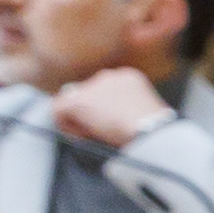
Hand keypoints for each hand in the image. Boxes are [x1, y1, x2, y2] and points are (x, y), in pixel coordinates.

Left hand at [48, 67, 169, 151]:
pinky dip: (66, 126)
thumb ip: (131, 107)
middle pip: (88, 93)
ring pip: (73, 102)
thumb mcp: (147, 111)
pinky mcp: (77, 101)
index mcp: (128, 77)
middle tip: (99, 130)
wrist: (149, 129)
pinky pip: (59, 111)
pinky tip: (80, 136)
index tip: (111, 124)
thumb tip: (121, 119)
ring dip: (79, 119)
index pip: (106, 90)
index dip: (105, 108)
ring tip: (91, 134)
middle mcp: (108, 76)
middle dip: (90, 112)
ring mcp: (91, 87)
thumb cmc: (155, 128)